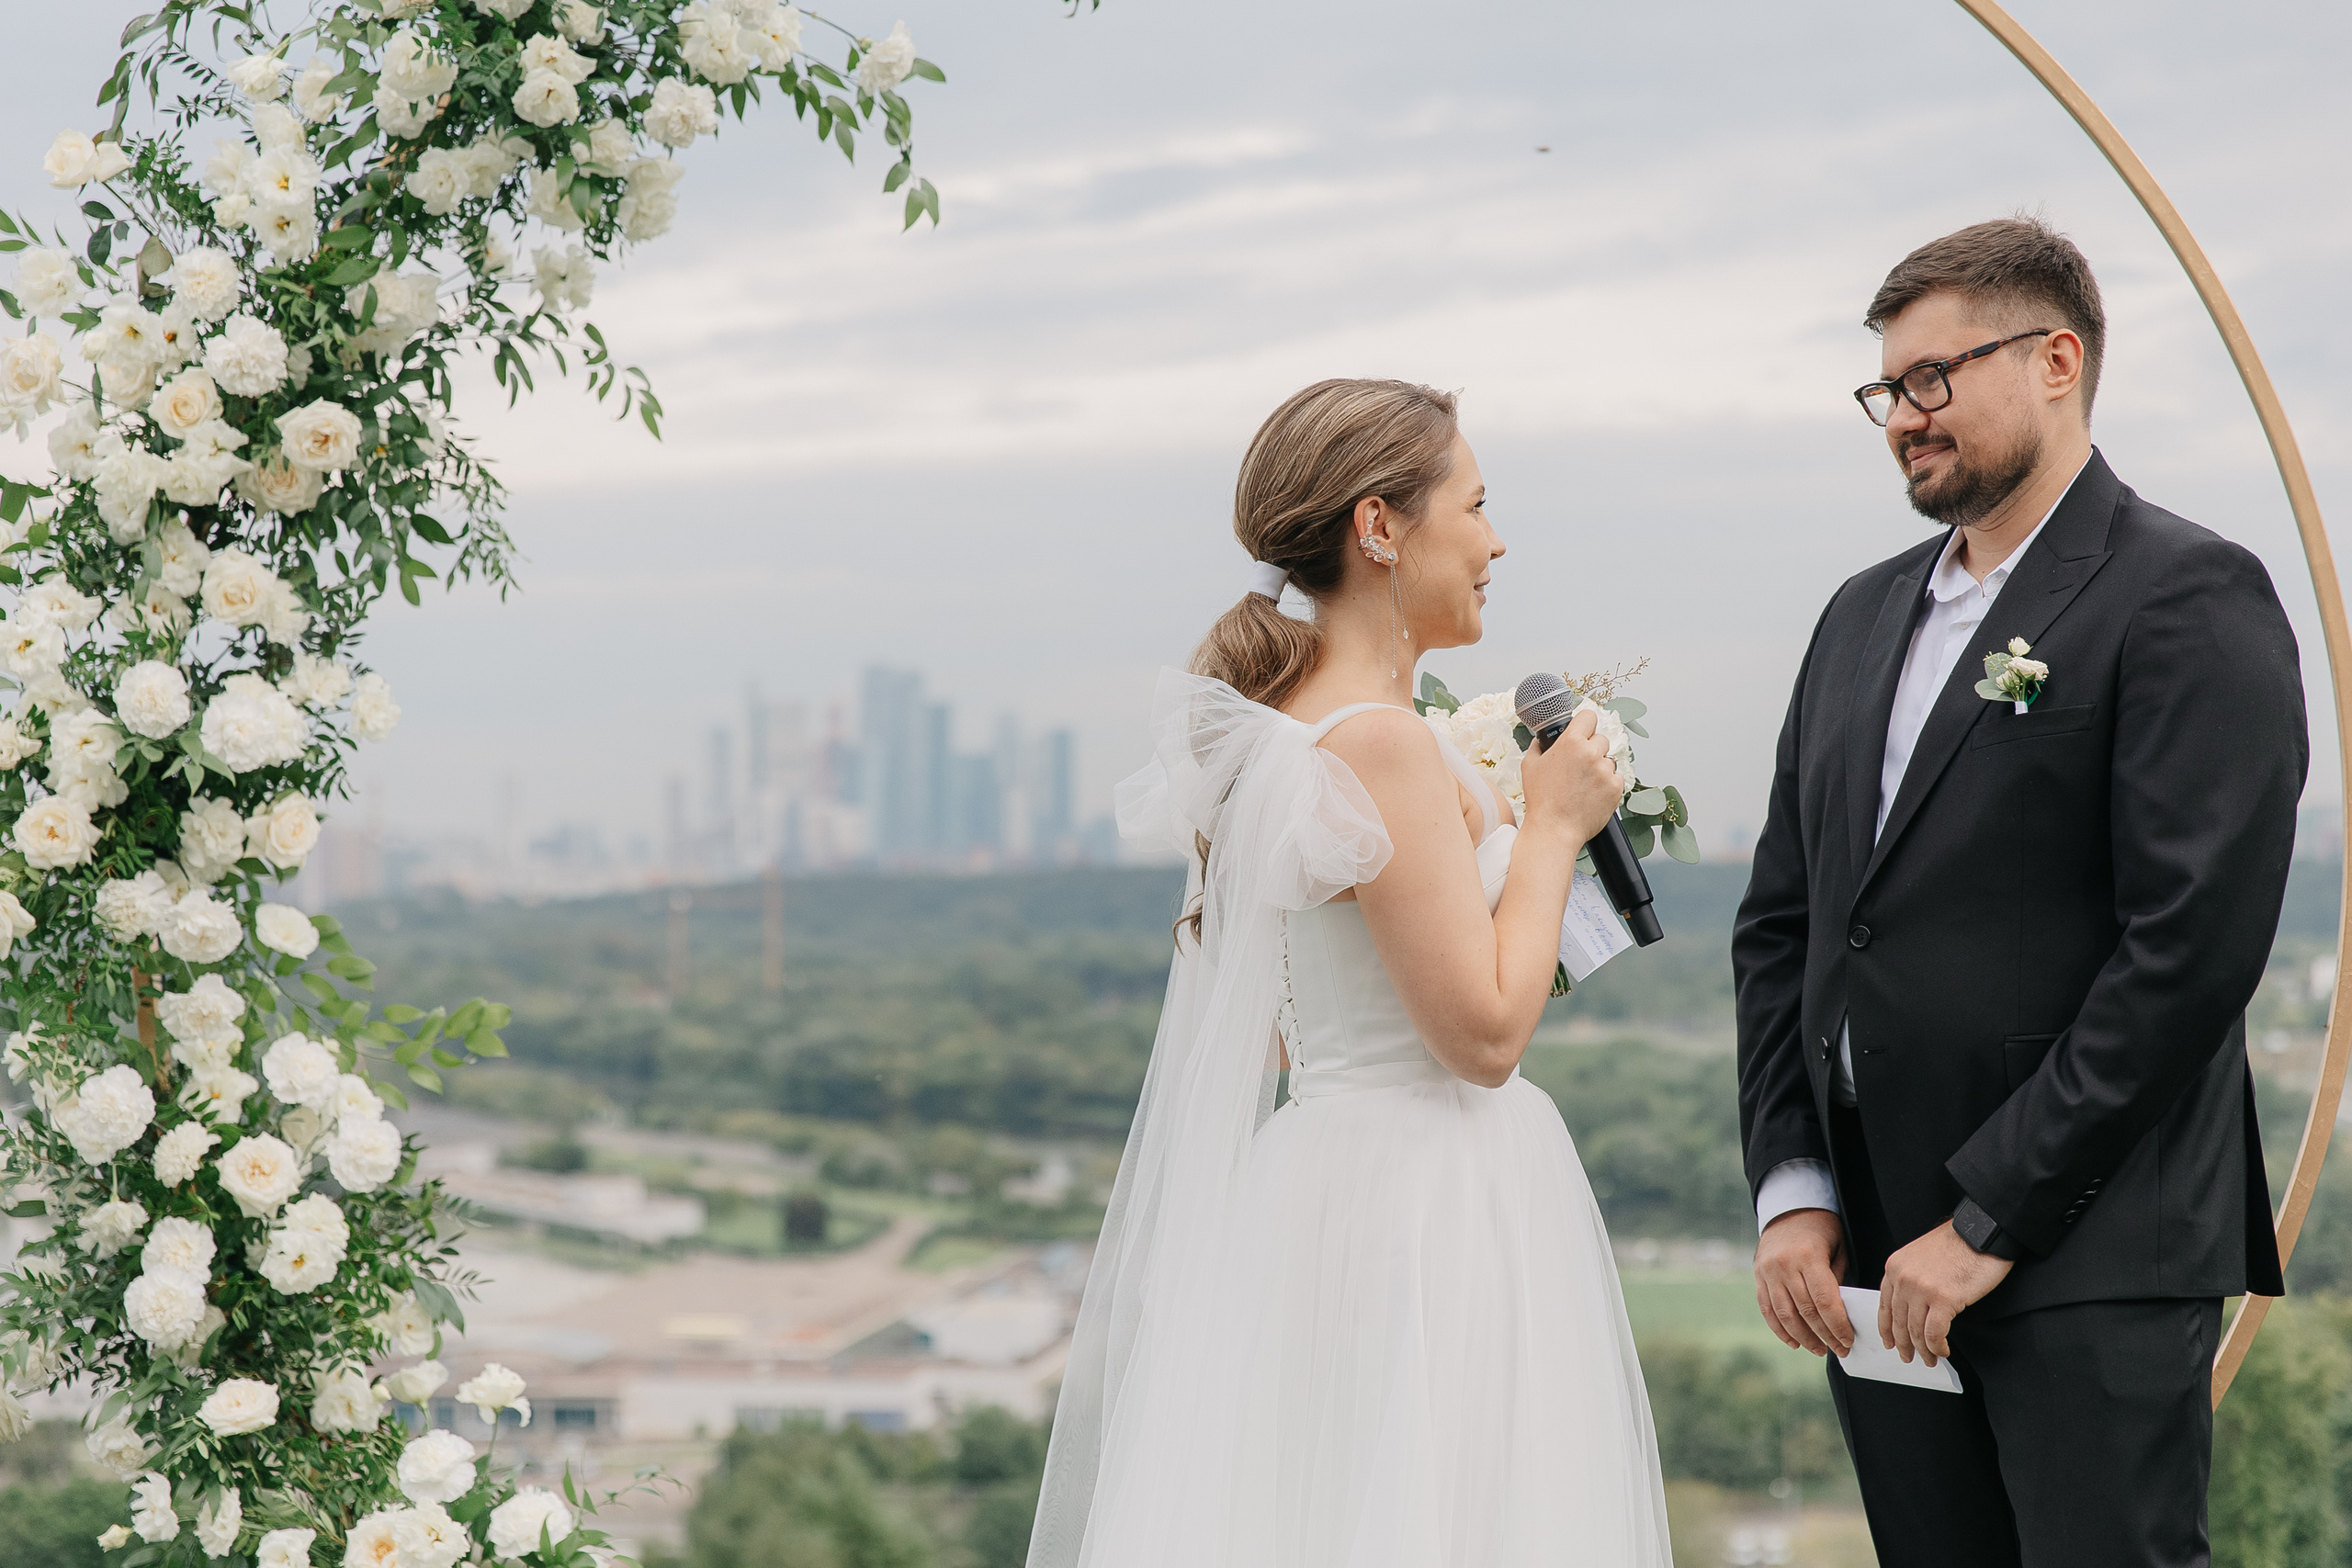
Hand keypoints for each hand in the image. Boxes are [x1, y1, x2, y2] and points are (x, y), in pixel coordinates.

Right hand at [1520, 709, 1623, 846]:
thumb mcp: (1529, 766)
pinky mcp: (1615, 788)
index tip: (1583, 730)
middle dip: (1591, 749)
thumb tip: (1541, 740)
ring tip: (1583, 784)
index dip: (1584, 723)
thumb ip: (1538, 747)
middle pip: (1601, 739)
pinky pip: (1616, 778)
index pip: (1588, 716)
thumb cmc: (1541, 800)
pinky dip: (1606, 784)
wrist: (1555, 829)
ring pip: (1608, 760)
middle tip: (1579, 766)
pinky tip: (1591, 794)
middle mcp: (1591, 753)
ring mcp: (1605, 771)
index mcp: (1571, 743)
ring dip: (1599, 768)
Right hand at [1753, 1207, 1852, 1356]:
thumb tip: (1838, 1316)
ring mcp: (1768, 1272)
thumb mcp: (1837, 1249)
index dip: (1837, 1325)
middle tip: (1840, 1350)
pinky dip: (1780, 1330)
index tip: (1848, 1341)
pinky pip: (1767, 1309)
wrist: (1788, 1210)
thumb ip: (1836, 1281)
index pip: (1824, 1301)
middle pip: (1806, 1311)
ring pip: (1785, 1315)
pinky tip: (1794, 1342)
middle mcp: (1785, 1265)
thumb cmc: (1821, 1230)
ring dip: (1803, 1337)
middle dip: (1825, 1335)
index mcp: (1808, 1256)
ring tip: (1819, 1350)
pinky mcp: (1758, 1276)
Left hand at [1878, 1219, 2013, 1365]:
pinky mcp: (1944, 1299)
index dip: (1887, 1328)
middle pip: (1898, 1322)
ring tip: (1930, 1359)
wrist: (1981, 1232)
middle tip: (1908, 1357)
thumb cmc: (1957, 1243)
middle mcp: (1903, 1278)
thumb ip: (1910, 1277)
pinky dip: (1937, 1347)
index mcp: (1895, 1267)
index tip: (1890, 1342)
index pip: (1885, 1305)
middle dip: (1903, 1344)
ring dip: (1923, 1350)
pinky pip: (1934, 1333)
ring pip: (1916, 1331)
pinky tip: (1943, 1351)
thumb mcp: (1920, 1256)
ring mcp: (1922, 1290)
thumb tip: (1911, 1306)